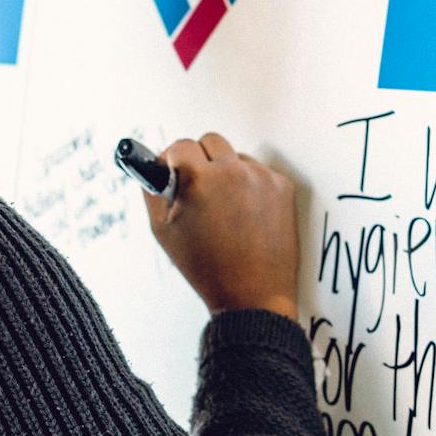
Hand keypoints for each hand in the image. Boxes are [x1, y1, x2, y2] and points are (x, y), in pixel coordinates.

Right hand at [142, 134, 298, 319]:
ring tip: (224, 209)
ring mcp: (261, 178)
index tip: (174, 169)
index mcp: (200, 179)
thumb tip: (154, 166)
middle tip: (197, 185)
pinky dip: (250, 186)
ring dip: (227, 172)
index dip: (174, 159)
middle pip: (211, 140)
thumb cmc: (207, 269)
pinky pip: (260, 173)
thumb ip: (153, 191)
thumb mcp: (164, 231)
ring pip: (237, 157)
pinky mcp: (283, 188)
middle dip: (200, 157)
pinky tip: (245, 215)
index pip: (181, 145)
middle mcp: (233, 172)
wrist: (252, 295)